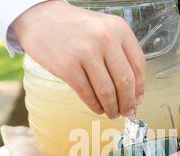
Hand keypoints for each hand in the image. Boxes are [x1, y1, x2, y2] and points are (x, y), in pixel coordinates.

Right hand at [12, 0, 145, 118]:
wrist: (40, 17)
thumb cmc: (74, 27)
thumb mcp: (104, 30)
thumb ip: (120, 54)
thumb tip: (133, 91)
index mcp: (119, 29)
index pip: (138, 66)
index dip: (140, 88)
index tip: (138, 99)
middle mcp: (105, 39)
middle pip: (125, 82)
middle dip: (128, 103)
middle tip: (127, 112)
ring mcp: (86, 53)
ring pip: (107, 92)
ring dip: (112, 108)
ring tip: (112, 113)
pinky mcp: (68, 67)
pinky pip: (88, 95)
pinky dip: (95, 106)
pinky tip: (97, 108)